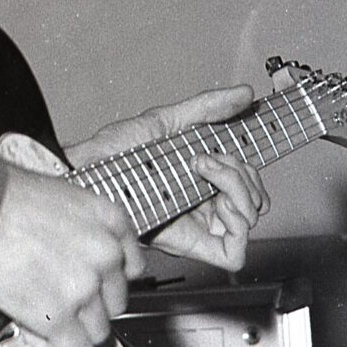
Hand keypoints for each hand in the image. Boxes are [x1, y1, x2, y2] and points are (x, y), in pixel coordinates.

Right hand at [0, 166, 136, 346]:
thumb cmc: (3, 196)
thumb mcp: (63, 197)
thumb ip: (82, 229)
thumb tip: (74, 256)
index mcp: (111, 221)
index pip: (131, 268)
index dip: (105, 281)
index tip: (88, 286)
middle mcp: (107, 255)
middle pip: (115, 303)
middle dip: (87, 306)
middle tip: (55, 299)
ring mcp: (85, 288)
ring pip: (98, 332)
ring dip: (70, 329)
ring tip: (39, 315)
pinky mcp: (57, 316)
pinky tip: (36, 334)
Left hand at [70, 86, 268, 273]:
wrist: (89, 170)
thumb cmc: (114, 153)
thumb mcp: (165, 119)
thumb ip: (208, 107)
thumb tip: (243, 94)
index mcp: (199, 182)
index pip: (249, 185)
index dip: (254, 168)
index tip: (242, 143)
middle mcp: (201, 206)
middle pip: (257, 202)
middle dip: (245, 172)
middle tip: (210, 157)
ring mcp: (197, 225)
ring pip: (250, 220)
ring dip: (239, 187)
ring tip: (204, 168)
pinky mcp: (188, 243)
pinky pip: (233, 252)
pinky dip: (237, 223)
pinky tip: (214, 196)